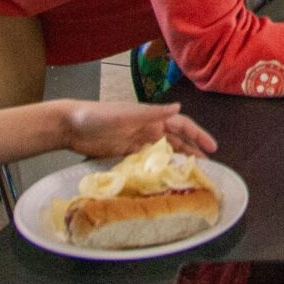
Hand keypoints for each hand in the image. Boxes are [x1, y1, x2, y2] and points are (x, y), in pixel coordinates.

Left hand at [51, 99, 215, 162]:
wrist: (71, 126)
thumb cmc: (98, 116)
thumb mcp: (127, 114)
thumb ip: (152, 113)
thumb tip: (179, 107)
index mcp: (151, 116)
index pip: (181, 125)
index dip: (198, 135)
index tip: (213, 147)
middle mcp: (148, 128)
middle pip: (176, 139)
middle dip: (193, 149)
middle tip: (208, 165)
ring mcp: (137, 141)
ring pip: (164, 151)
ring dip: (178, 159)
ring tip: (191, 172)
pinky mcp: (126, 153)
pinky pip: (148, 160)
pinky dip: (158, 167)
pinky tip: (165, 176)